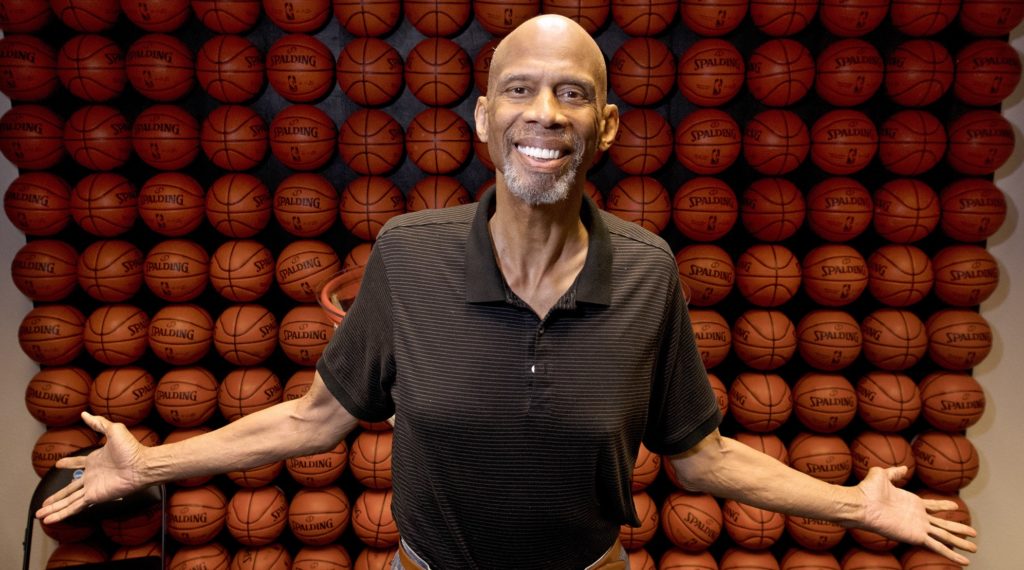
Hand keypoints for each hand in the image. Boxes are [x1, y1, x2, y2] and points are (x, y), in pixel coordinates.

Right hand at [34, 412, 146, 524]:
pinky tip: (50, 519)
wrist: (141, 465)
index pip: (78, 463)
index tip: (59, 464)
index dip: (69, 464)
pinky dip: (61, 514)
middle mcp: (92, 476)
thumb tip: (85, 414)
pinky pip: (74, 507)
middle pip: (69, 489)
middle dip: (56, 496)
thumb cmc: (132, 448)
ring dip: (54, 508)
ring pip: (68, 501)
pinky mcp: (94, 497)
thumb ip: (98, 423)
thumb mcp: (113, 430)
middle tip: (44, 502)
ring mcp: (92, 488)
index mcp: (96, 461)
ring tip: (40, 515)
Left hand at [857, 466, 977, 564]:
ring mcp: (918, 528)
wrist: (862, 503)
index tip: (955, 507)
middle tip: (972, 533)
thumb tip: (903, 467)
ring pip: (945, 536)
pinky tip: (964, 561)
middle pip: (944, 525)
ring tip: (975, 548)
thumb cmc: (867, 490)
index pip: (932, 506)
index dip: (943, 506)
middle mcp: (917, 518)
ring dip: (960, 543)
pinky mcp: (916, 536)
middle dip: (958, 529)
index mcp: (912, 503)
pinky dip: (951, 554)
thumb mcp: (882, 475)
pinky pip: (938, 546)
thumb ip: (894, 472)